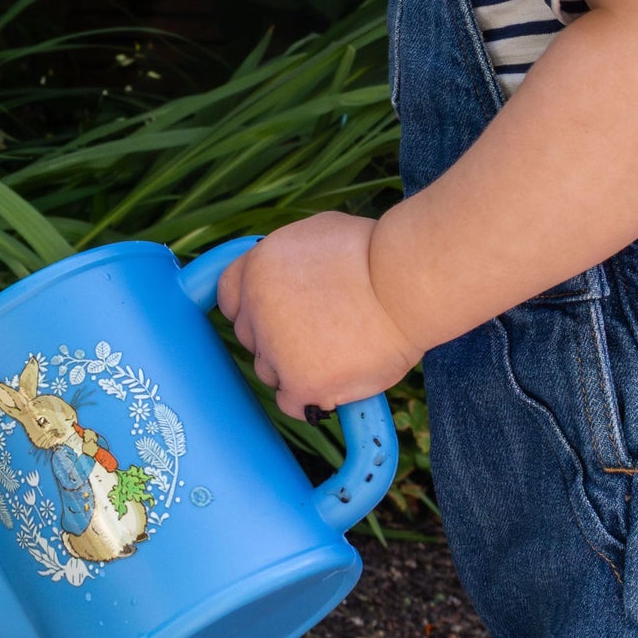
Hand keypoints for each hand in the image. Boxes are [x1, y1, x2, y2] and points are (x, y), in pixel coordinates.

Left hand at [216, 213, 423, 419]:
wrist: (408, 283)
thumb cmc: (375, 254)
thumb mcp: (316, 233)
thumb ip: (286, 260)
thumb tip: (281, 277)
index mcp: (257, 268)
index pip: (229, 298)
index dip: (253, 309)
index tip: (275, 317)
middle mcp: (257, 308)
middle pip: (251, 338)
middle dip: (278, 339)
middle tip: (322, 333)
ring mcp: (276, 348)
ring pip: (270, 372)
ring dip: (296, 369)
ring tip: (339, 351)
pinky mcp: (301, 382)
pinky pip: (292, 404)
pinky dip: (312, 398)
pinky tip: (336, 382)